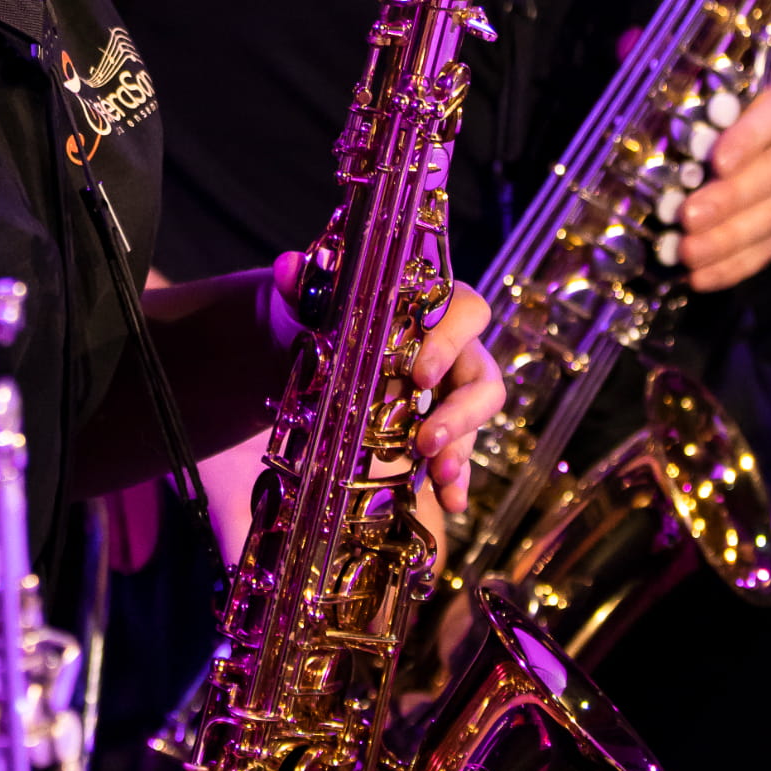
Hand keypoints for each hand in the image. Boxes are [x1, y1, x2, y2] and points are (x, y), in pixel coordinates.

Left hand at [270, 257, 503, 514]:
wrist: (304, 344)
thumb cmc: (318, 313)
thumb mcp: (308, 300)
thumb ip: (303, 285)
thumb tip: (289, 267)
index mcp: (431, 304)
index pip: (466, 311)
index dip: (450, 342)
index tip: (420, 375)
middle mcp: (451, 346)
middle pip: (482, 375)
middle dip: (461, 412)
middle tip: (426, 441)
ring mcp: (449, 389)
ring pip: (476, 417)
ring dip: (461, 448)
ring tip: (436, 476)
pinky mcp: (439, 425)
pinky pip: (460, 452)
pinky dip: (457, 478)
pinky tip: (449, 503)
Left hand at [677, 65, 770, 289]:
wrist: (758, 121)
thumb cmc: (719, 95)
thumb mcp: (699, 73)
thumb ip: (670, 64)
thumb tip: (628, 48)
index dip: (750, 137)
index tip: (714, 160)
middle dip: (732, 199)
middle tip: (687, 217)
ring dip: (731, 239)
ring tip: (687, 253)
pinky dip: (737, 265)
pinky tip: (702, 276)